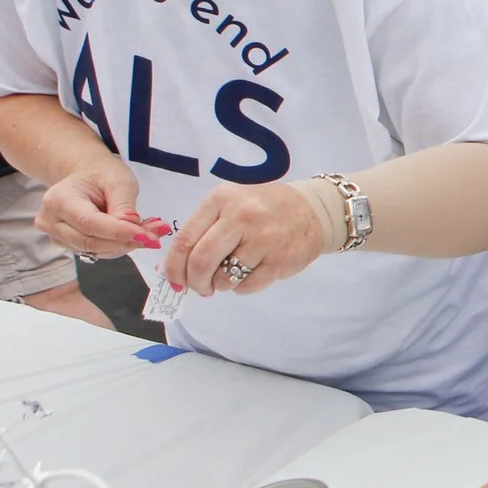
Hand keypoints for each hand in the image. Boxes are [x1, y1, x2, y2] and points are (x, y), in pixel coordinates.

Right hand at [36, 153, 168, 257]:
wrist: (86, 176)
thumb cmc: (101, 174)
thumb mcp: (119, 180)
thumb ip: (124, 205)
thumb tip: (133, 229)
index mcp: (58, 200)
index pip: (90, 223)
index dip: (120, 233)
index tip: (148, 236)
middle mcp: (52, 221)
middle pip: (92, 241)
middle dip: (127, 241)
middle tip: (157, 236)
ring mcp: (57, 236)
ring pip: (96, 250)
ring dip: (126, 245)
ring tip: (151, 231)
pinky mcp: (69, 245)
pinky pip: (97, 251)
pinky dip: (119, 245)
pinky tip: (136, 234)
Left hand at [162, 179, 332, 297]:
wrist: (313, 210)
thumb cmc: (263, 208)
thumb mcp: (231, 204)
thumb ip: (203, 229)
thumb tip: (174, 268)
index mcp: (222, 199)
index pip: (185, 240)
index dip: (174, 267)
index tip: (174, 281)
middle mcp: (242, 216)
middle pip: (201, 261)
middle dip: (195, 282)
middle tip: (200, 288)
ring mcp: (264, 238)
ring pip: (225, 278)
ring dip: (221, 285)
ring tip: (231, 276)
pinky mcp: (280, 260)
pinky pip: (247, 286)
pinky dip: (242, 287)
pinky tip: (251, 273)